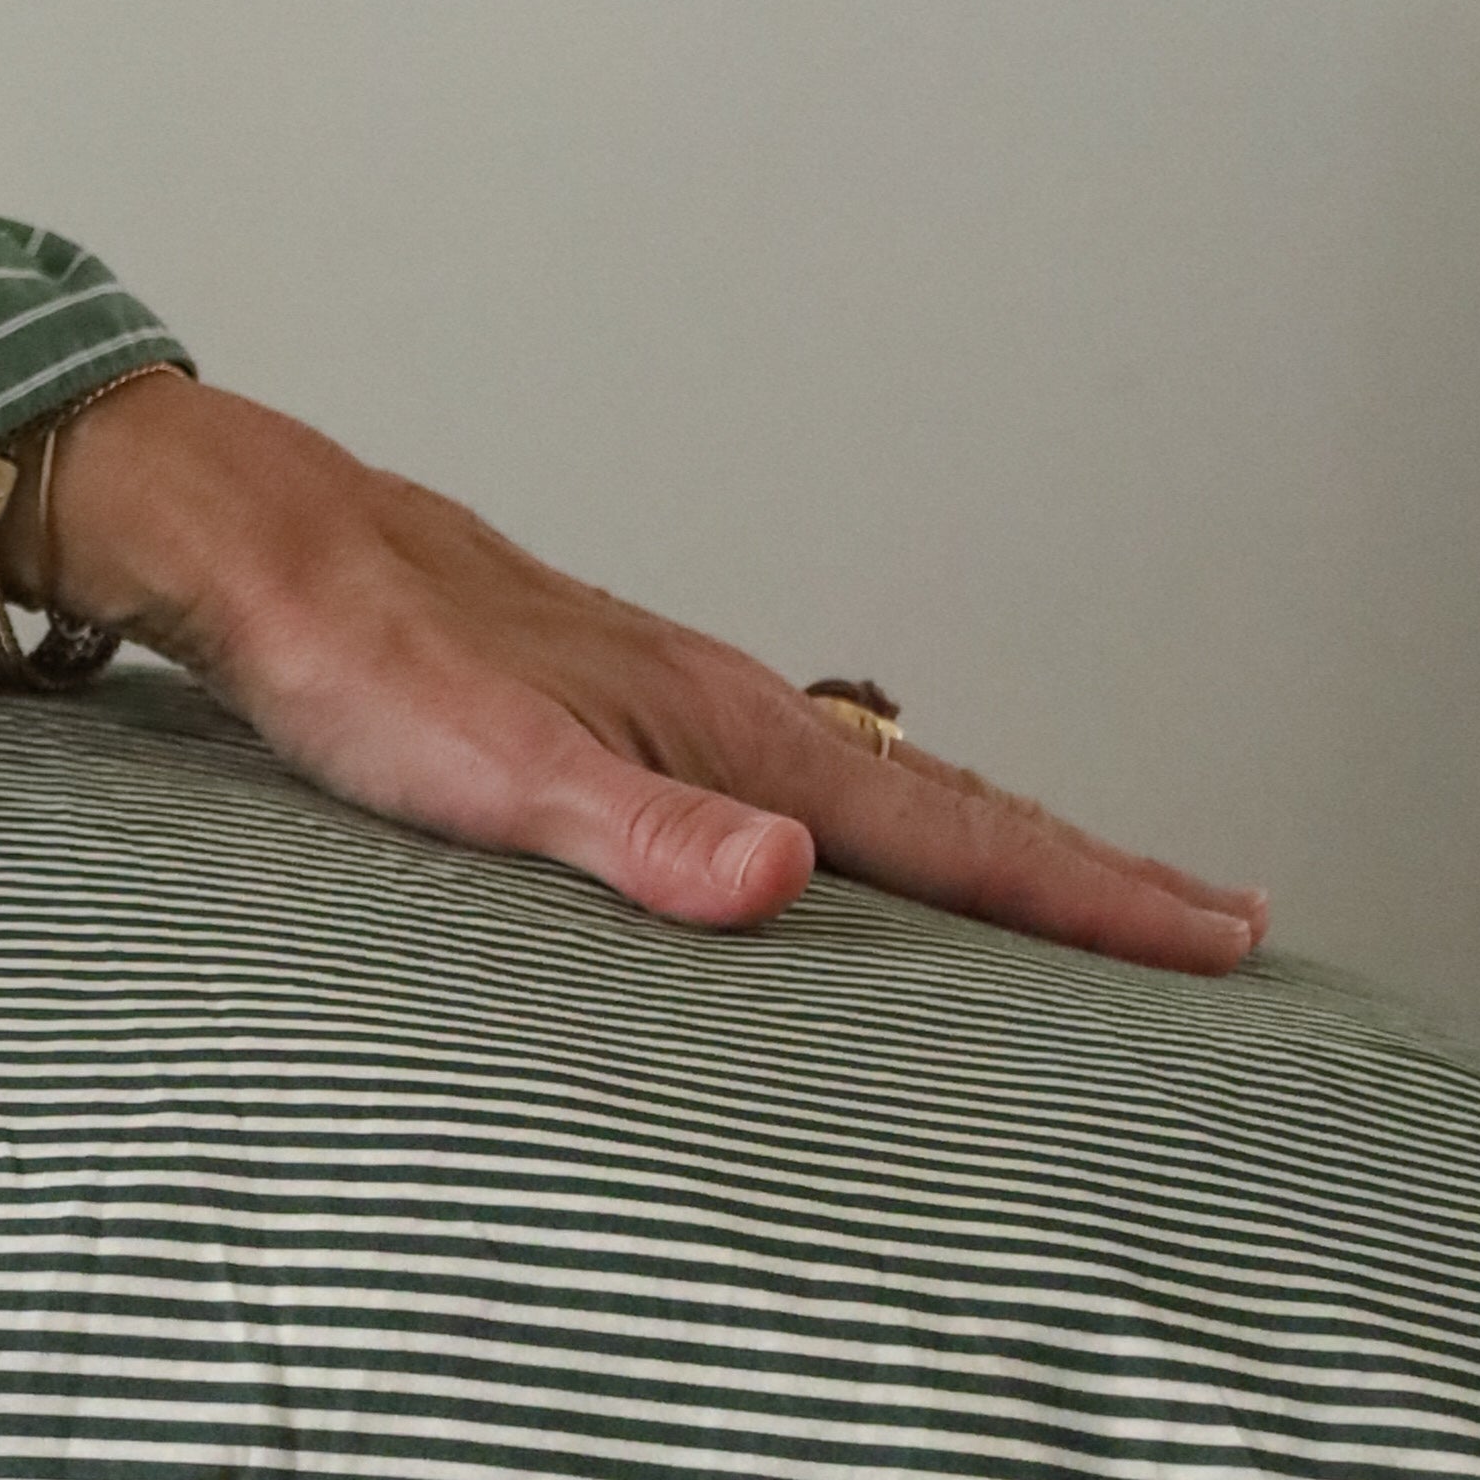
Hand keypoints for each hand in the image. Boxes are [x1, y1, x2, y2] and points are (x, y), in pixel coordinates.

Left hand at [0, 372, 1267, 971]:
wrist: (253, 546)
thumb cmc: (351, 656)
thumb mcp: (486, 768)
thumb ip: (632, 839)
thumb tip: (786, 881)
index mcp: (725, 728)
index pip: (952, 829)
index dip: (1092, 893)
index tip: (1226, 933)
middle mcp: (723, 707)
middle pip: (945, 804)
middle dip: (1085, 873)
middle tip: (1220, 925)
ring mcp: (671, 703)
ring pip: (871, 788)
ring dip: (986, 851)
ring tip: (1076, 901)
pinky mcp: (609, 709)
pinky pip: (786, 782)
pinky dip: (865, 827)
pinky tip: (846, 856)